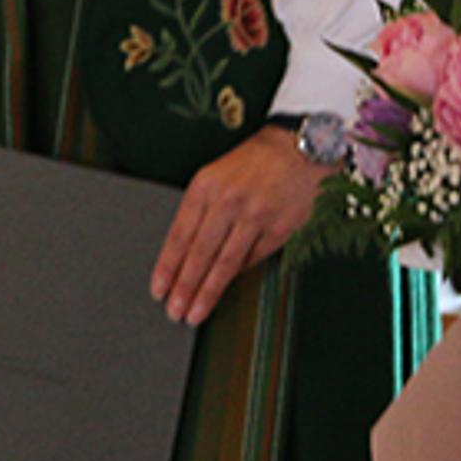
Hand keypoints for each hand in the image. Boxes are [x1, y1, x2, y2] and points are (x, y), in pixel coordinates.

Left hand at [150, 126, 326, 327]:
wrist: (301, 148)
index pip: (180, 235)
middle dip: (184, 287)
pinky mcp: (279, 229)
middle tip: (174, 311)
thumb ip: (201, 208)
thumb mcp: (217, 173)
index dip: (168, 266)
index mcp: (206, 186)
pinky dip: (238, 276)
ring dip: (208, 292)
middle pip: (200, 254)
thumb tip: (186, 251)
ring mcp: (256, 216)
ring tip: (195, 312)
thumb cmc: (256, 161)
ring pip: (226, 263)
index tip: (159, 288)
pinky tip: (227, 290)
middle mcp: (229, 201)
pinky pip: (252, 259)